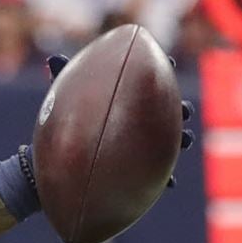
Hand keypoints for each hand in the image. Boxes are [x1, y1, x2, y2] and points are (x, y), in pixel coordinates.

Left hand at [47, 54, 194, 187]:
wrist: (61, 153)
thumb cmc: (67, 117)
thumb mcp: (65, 96)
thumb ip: (63, 75)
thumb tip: (53, 58)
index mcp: (129, 97)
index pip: (150, 80)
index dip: (162, 68)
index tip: (169, 62)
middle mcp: (141, 119)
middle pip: (170, 109)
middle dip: (181, 107)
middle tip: (185, 108)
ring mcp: (144, 143)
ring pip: (172, 141)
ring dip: (183, 139)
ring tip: (188, 140)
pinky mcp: (140, 167)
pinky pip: (158, 175)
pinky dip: (166, 179)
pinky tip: (170, 183)